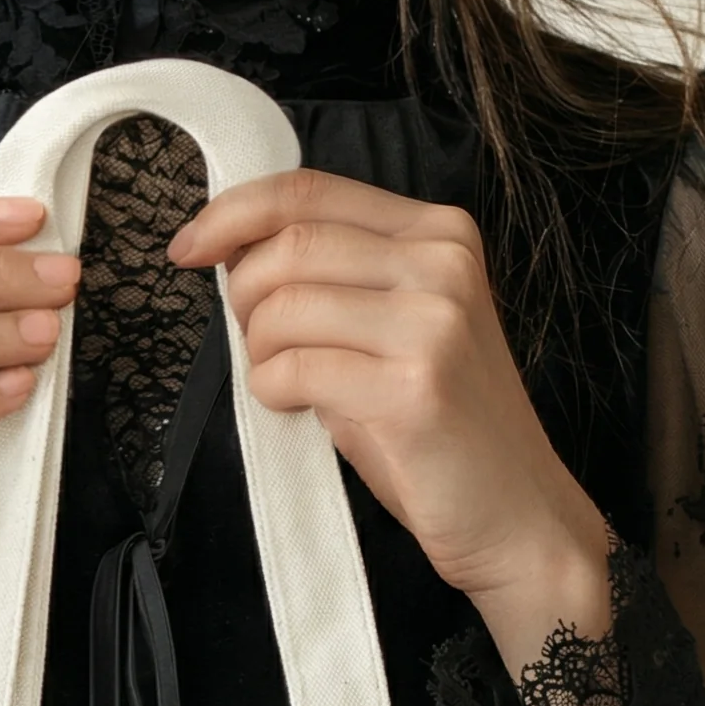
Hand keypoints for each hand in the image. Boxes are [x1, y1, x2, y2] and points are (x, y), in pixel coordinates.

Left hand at [168, 170, 613, 675]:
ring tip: (284, 383)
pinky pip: (296, 369)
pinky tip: (296, 408)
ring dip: (259, 351)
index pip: (310, 190)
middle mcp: (441, 264)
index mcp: (439, 234)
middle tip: (253, 343)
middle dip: (243, 295)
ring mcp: (431, 324)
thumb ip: (340, 284)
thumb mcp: (400, 331)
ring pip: (285, 306)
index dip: (233, 213)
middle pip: (290, 244)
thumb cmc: (443, 432)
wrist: (515, 515)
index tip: (189, 247)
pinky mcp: (411, 388)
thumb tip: (241, 257)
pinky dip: (273, 390)